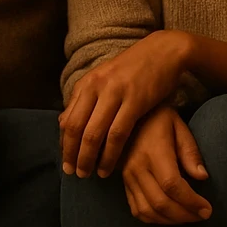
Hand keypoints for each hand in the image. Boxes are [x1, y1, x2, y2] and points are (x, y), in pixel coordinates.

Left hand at [60, 31, 188, 177]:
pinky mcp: (134, 101)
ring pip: (93, 134)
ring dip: (88, 159)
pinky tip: (108, 167)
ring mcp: (114, 93)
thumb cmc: (134, 69)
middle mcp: (95, 87)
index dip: (64, 145)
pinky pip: (117, 134)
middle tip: (74, 174)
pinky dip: (110, 155)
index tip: (66, 162)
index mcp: (86, 83)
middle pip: (75, 128)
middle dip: (72, 155)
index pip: (67, 120)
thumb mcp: (104, 80)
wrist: (163, 51)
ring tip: (89, 175)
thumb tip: (63, 122)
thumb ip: (85, 100)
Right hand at [119, 106, 211, 224]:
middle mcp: (137, 167)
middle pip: (160, 203)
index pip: (172, 185)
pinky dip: (154, 219)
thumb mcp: (179, 127)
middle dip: (185, 215)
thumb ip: (190, 152)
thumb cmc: (158, 120)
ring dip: (171, 221)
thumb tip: (202, 177)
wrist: (127, 115)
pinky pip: (136, 210)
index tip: (207, 209)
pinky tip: (169, 216)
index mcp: (153, 152)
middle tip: (202, 216)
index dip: (191, 202)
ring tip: (189, 217)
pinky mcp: (123, 183)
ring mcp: (127, 177)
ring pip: (148, 211)